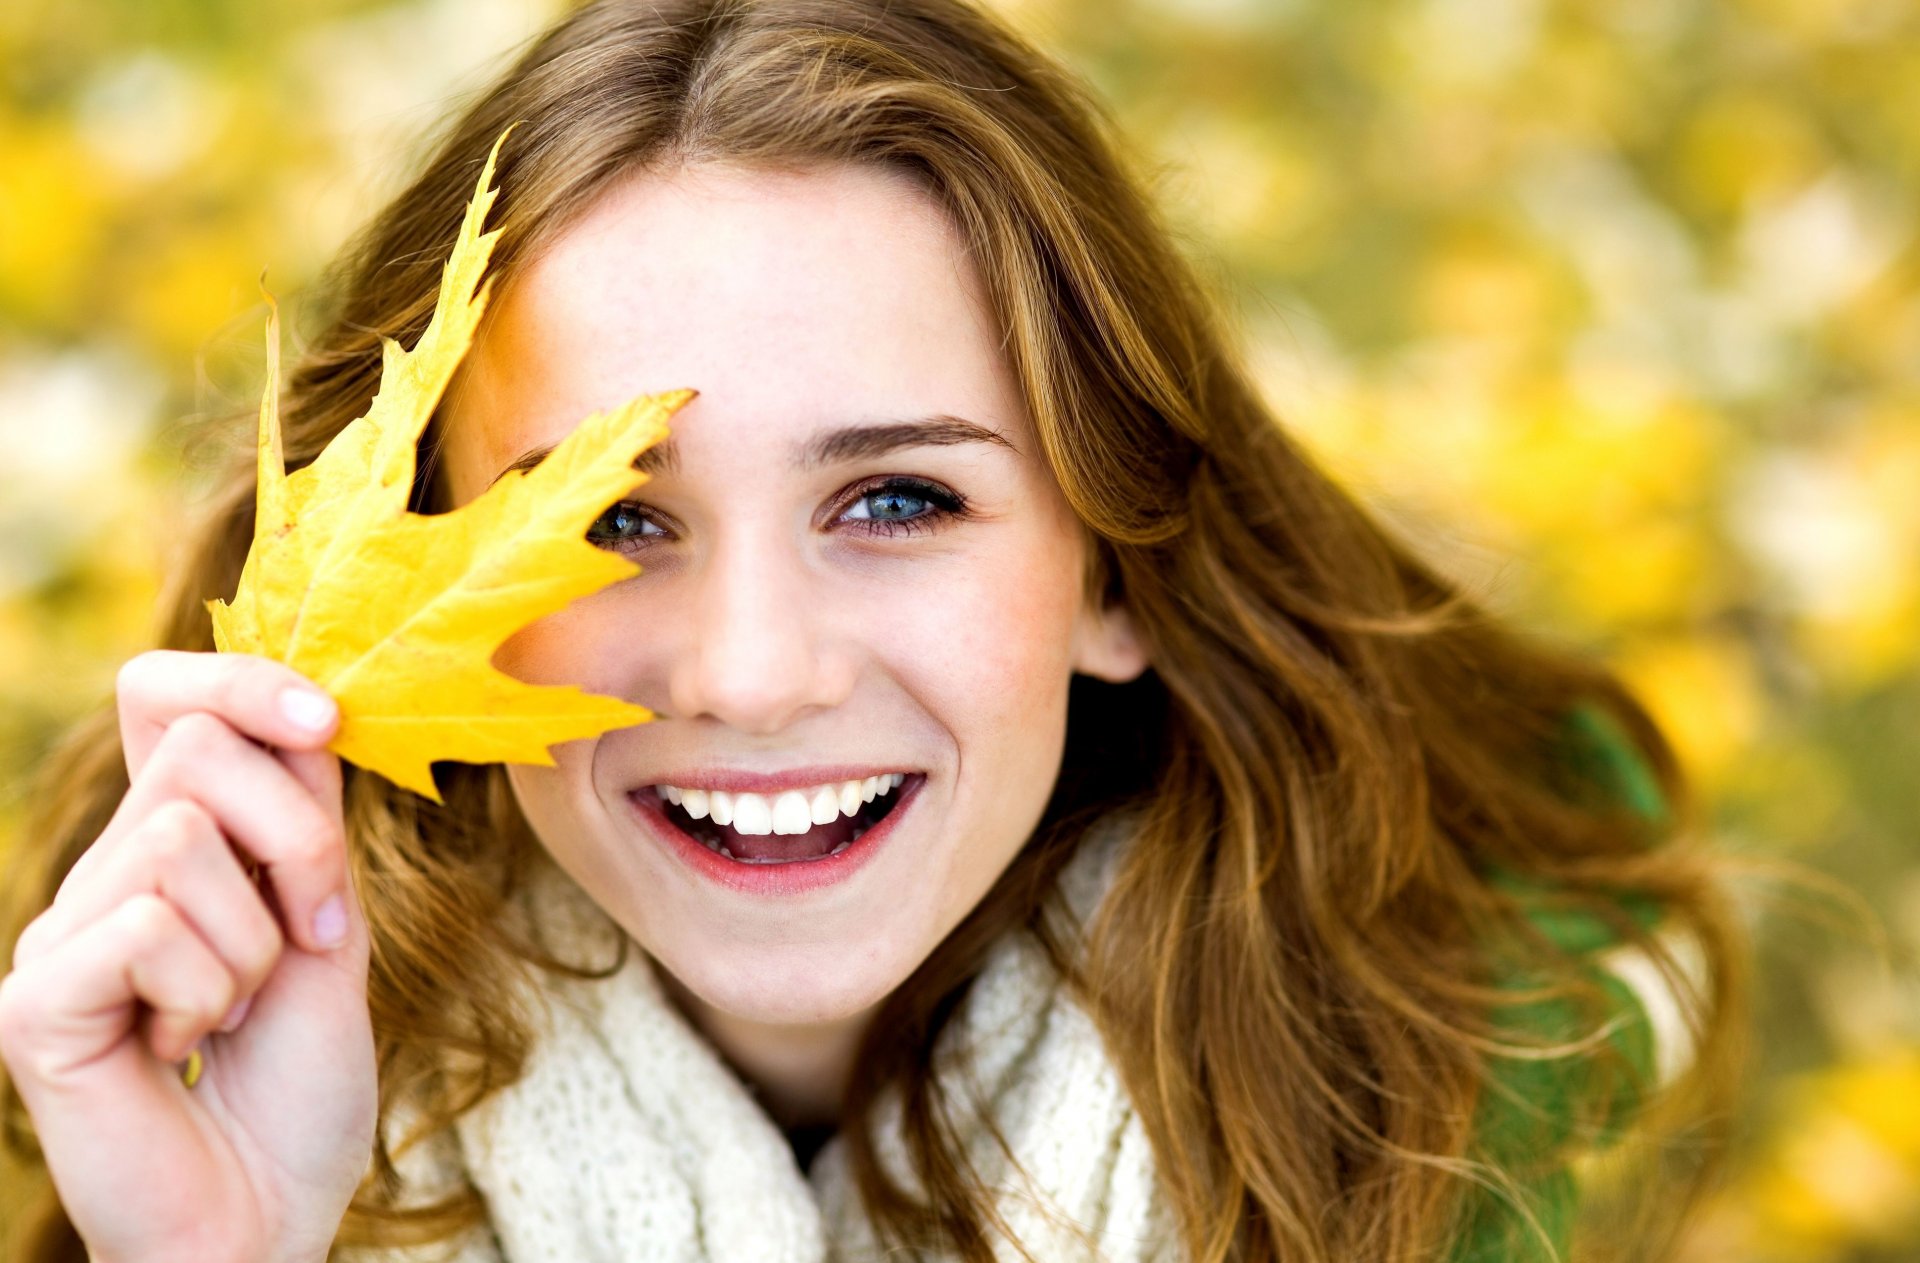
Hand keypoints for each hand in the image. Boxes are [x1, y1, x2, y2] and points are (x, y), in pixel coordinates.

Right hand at [0, 650, 377, 1262]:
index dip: (241, 678)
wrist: (272, 1215)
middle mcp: (102, 878)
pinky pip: (147, 926)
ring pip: (177, 838)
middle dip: (298, 838)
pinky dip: (205, 990)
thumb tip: (303, 708)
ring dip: (255, 939)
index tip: (328, 722)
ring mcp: (61, 936)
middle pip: (193, 748)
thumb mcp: (328, 928)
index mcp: (170, 851)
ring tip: (234, 1015)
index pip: (163, 698)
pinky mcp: (37, 999)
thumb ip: (306, 825)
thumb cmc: (300, 1087)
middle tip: (313, 939)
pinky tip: (180, 1051)